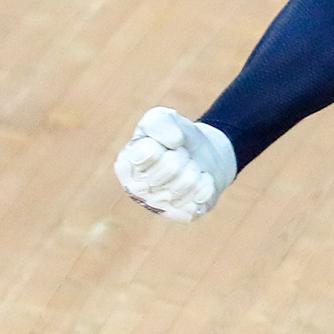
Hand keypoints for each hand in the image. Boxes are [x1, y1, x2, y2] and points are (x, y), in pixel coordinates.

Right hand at [114, 107, 237, 221]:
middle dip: (182, 156)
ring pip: (187, 184)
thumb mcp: (162, 118)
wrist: (203, 155)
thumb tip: (174, 143)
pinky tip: (200, 182)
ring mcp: (160, 206)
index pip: (148, 153)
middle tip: (181, 156)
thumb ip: (159, 122)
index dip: (163, 143)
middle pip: (171, 168)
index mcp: (126, 165)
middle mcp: (137, 190)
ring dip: (195, 170)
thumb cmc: (175, 137)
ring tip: (189, 168)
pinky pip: (200, 199)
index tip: (164, 145)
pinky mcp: (183, 215)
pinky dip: (207, 185)